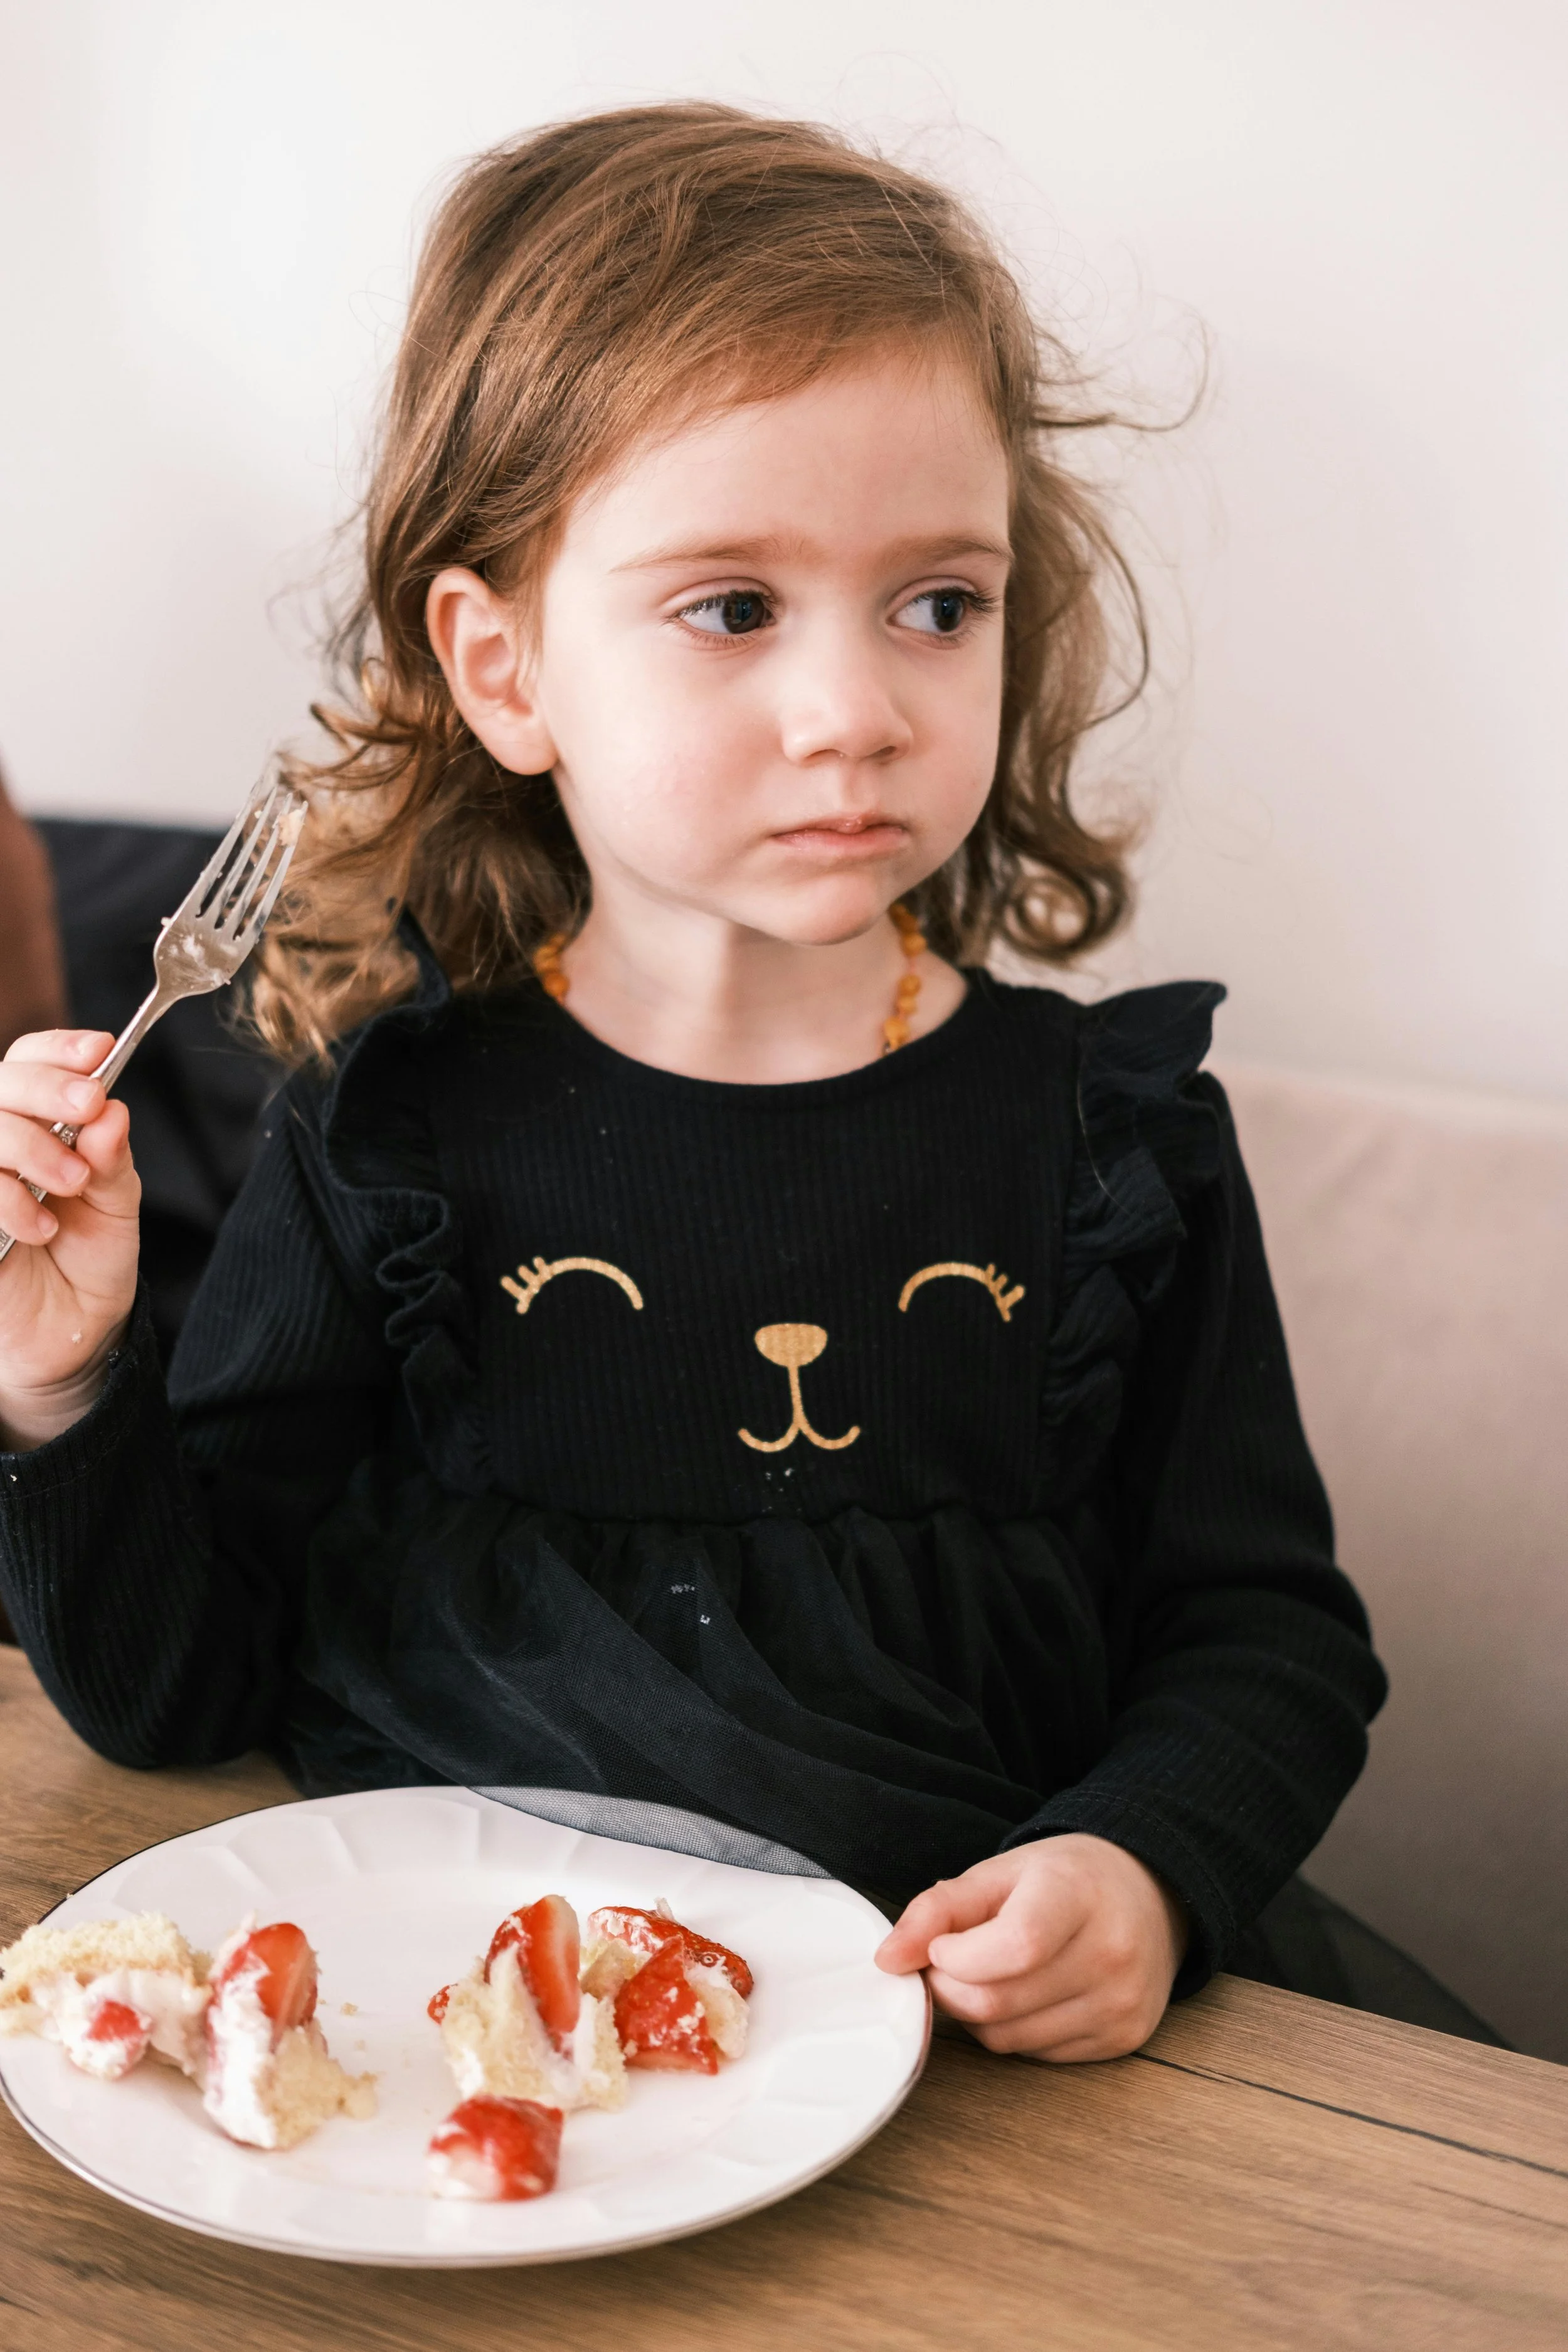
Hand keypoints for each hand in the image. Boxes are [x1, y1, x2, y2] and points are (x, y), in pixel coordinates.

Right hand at [0, 1030, 140, 1449]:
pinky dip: (4, 1198)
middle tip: (86, 1109)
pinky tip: (40, 1226)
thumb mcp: (116, 1206)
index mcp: (35, 1122)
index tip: (99, 1051)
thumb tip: (112, 1111)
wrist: (70, 1334)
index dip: (58, 1050)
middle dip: (44, 1089)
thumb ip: (111, 1160)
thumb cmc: (89, 1260)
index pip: (30, 1061)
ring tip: (71, 1185)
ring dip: (26, 1146)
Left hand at [874, 1834, 1187, 2062]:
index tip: (942, 1945)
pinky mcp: (1125, 2038)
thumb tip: (888, 1959)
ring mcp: (1122, 2002)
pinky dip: (1014, 2030)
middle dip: (952, 1987)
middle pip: (998, 2002)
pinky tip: (1028, 1993)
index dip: (958, 1956)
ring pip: (1009, 2039)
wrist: (1148, 1894)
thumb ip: (937, 1910)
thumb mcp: (999, 1873)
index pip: (1014, 1946)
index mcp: (1077, 1896)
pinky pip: (1037, 2055)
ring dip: (979, 2014)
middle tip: (951, 1961)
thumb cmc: (1065, 1879)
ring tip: (992, 1972)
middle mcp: (1111, 1952)